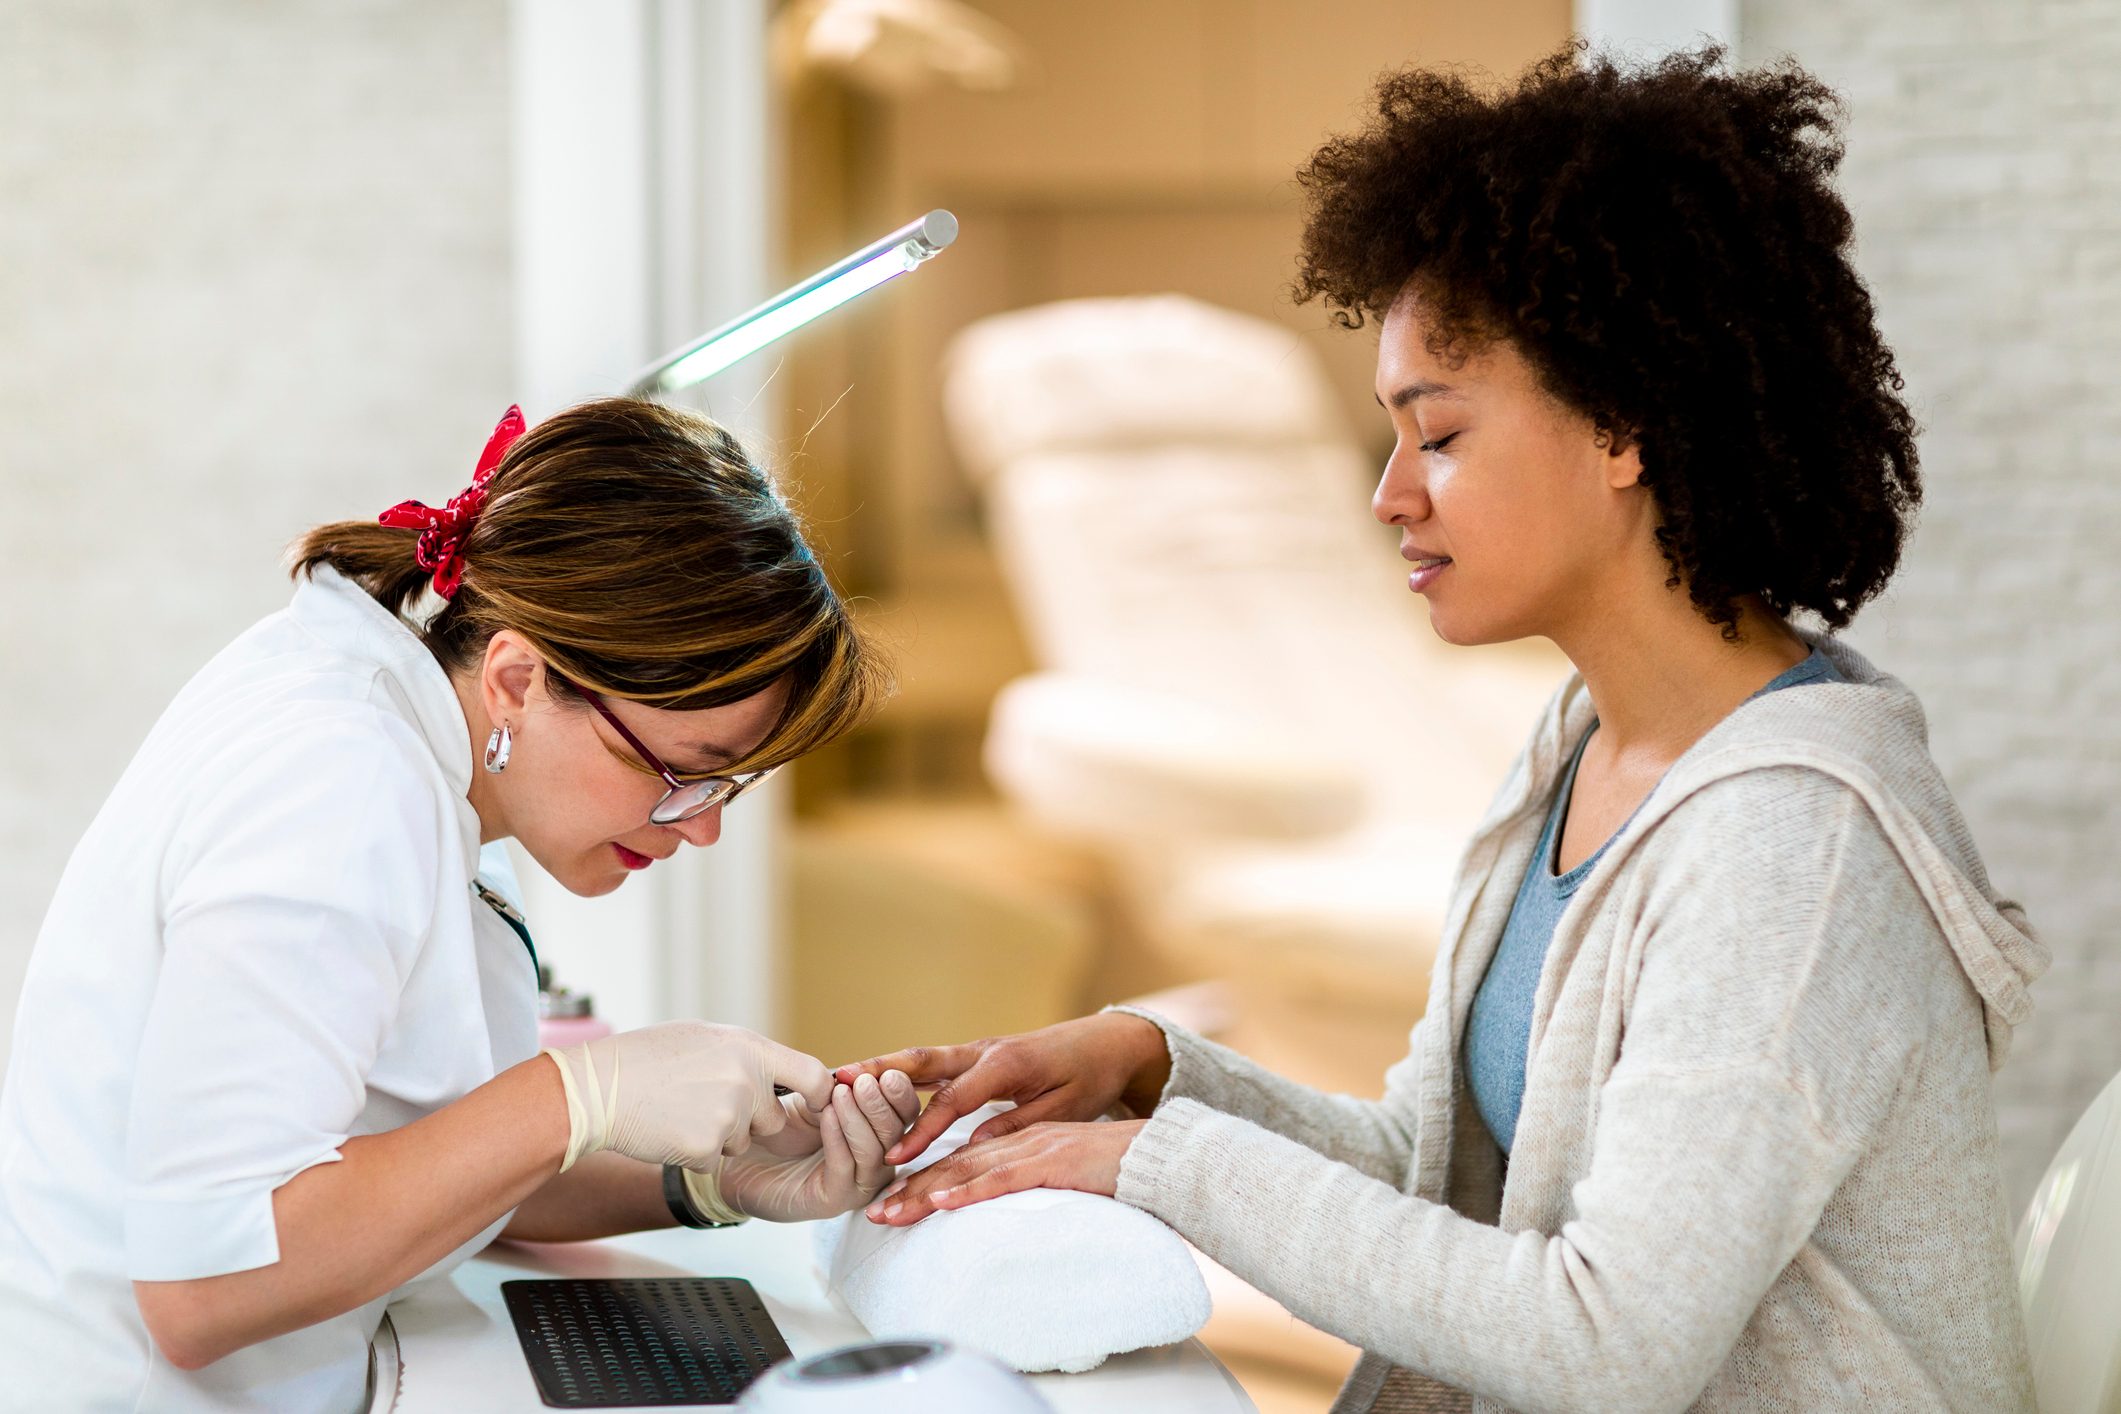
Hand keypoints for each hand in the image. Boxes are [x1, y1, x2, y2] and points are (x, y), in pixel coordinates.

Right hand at [543, 1021, 833, 1171]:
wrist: (597, 1089)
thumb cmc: (645, 1059)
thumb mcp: (703, 1038)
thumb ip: (745, 1056)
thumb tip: (777, 1072)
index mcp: (749, 1048)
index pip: (812, 1074)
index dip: (819, 1095)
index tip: (815, 1106)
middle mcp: (746, 1080)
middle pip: (772, 1119)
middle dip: (749, 1122)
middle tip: (704, 1104)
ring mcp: (729, 1116)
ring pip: (741, 1142)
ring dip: (718, 1137)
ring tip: (680, 1110)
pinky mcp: (707, 1148)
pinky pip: (713, 1160)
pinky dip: (693, 1153)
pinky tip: (668, 1130)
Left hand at [717, 1070, 920, 1220]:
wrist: (737, 1159)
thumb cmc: (776, 1127)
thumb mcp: (813, 1097)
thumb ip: (840, 1086)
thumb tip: (864, 1073)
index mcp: (876, 1133)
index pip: (903, 1113)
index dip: (899, 1092)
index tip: (886, 1071)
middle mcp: (874, 1161)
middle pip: (896, 1134)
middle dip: (882, 1105)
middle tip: (866, 1081)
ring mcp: (856, 1184)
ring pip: (874, 1153)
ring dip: (860, 1119)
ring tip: (843, 1093)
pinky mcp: (833, 1201)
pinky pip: (844, 1169)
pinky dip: (838, 1139)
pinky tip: (828, 1115)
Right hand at [834, 1012, 1171, 1166]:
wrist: (1109, 1043)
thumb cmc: (1090, 1077)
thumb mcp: (1065, 1109)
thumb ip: (1019, 1125)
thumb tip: (975, 1146)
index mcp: (1005, 1064)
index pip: (953, 1101)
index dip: (922, 1130)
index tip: (895, 1156)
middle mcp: (983, 1051)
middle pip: (921, 1063)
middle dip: (877, 1073)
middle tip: (835, 1083)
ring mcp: (976, 1050)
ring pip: (920, 1060)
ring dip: (879, 1067)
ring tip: (837, 1077)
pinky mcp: (976, 1056)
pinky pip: (931, 1065)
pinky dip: (899, 1072)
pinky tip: (871, 1084)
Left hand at [862, 1120, 1145, 1225]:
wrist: (1161, 1154)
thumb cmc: (1119, 1170)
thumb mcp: (1066, 1174)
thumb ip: (1034, 1182)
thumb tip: (1005, 1209)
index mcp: (1021, 1141)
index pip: (962, 1163)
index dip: (924, 1181)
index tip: (893, 1202)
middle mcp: (1020, 1139)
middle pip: (954, 1165)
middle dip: (910, 1189)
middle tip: (873, 1212)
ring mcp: (1035, 1147)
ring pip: (967, 1171)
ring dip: (925, 1193)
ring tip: (891, 1212)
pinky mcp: (1053, 1162)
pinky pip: (1002, 1179)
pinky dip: (969, 1192)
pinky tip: (943, 1203)